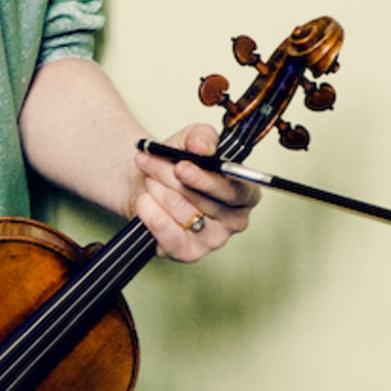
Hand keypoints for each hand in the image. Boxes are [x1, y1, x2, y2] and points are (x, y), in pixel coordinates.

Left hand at [133, 120, 252, 261]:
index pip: (234, 190)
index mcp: (246, 193)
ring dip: (158, 191)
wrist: (147, 182)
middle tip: (148, 161)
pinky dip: (151, 214)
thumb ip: (201, 137)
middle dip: (170, 178)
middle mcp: (236, 220)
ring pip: (183, 214)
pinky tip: (145, 200)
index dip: (206, 180)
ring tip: (148, 179)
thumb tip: (202, 146)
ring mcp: (213, 240)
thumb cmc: (176, 163)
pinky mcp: (188, 253)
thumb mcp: (189, 140)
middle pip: (204, 200)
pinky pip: (168, 235)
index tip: (180, 167)